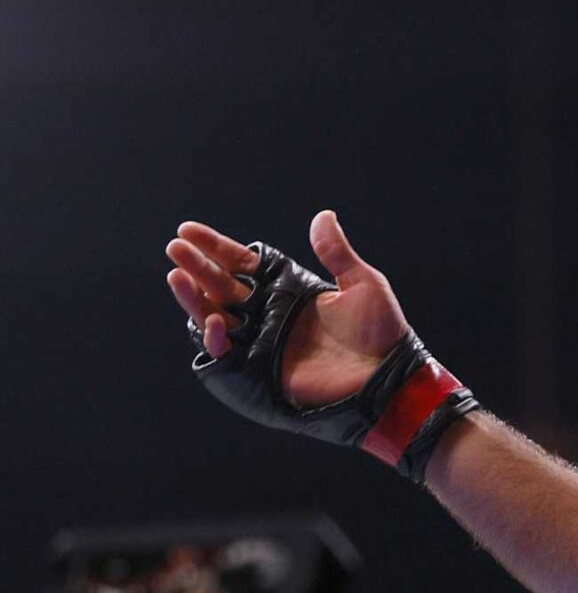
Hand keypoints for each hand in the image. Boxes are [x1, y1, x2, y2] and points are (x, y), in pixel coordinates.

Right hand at [165, 211, 413, 407]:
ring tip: (177, 276)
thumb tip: (323, 215)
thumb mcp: (362, 285)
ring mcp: (262, 341)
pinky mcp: (261, 370)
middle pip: (220, 287)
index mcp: (287, 291)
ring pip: (214, 317)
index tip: (187, 230)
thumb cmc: (382, 332)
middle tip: (175, 248)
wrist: (388, 376)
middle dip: (196, 267)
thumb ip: (337, 253)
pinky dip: (214, 338)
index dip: (214, 247)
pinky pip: (225, 354)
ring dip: (193, 298)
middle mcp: (269, 314)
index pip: (241, 264)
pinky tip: (213, 320)